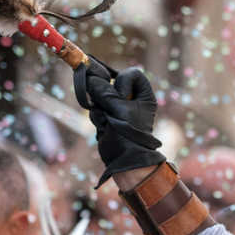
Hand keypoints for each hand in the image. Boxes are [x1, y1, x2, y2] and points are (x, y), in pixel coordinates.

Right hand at [73, 65, 163, 183]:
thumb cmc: (128, 135)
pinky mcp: (107, 116)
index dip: (123, 80)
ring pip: (100, 96)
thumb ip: (104, 91)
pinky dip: (98, 117)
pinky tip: (104, 127)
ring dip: (100, 108)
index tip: (120, 95)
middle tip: (106, 106)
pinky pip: (96, 108)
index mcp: (144, 96)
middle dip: (105, 96)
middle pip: (112, 83)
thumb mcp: (118, 109)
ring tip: (107, 122)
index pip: (133, 74)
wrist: (124, 160)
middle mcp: (132, 100)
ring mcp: (118, 108)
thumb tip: (91, 78)